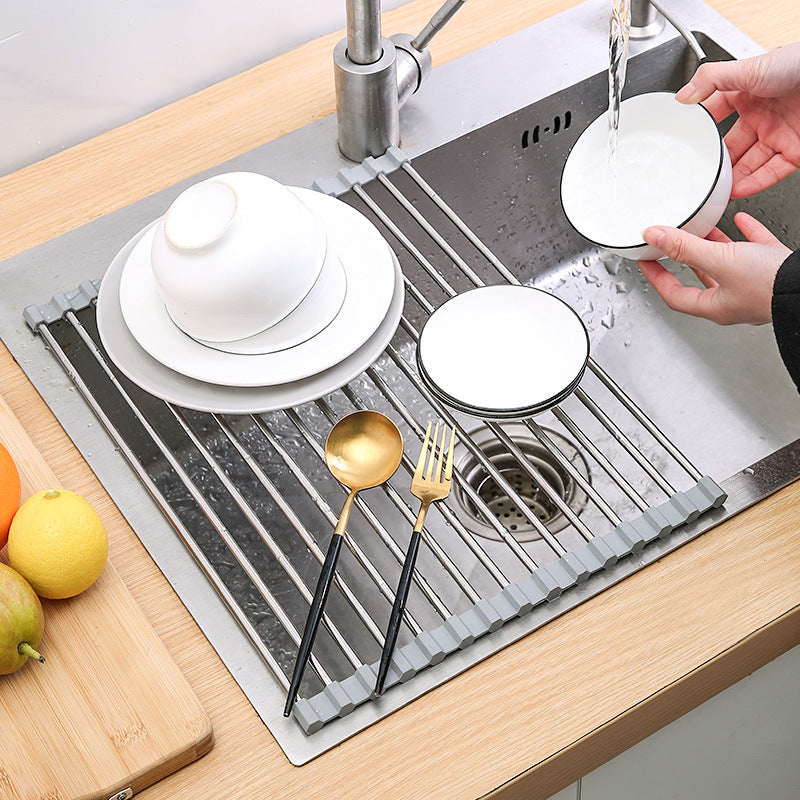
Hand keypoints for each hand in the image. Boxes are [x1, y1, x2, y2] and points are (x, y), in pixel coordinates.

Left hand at [639, 212, 790, 324]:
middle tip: (671, 247)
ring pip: (728, 264)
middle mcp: (734, 300)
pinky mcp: (775, 272)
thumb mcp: (720, 261)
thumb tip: (655, 237)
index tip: (646, 263)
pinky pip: (756, 251)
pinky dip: (747, 235)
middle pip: (701, 279)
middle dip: (686, 260)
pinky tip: (743, 221)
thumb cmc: (771, 286)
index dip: (657, 278)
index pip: (674, 295)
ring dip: (714, 246)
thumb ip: (686, 248)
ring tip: (702, 229)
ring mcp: (755, 287)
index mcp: (715, 306)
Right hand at [676, 42, 799, 197]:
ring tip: (714, 190)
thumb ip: (712, 79)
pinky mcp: (794, 151)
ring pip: (749, 164)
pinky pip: (770, 173)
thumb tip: (682, 95)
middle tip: (699, 174)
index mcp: (749, 93)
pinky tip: (738, 191)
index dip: (701, 128)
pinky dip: (754, 185)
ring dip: (731, 179)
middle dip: (715, 162)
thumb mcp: (749, 67)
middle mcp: (763, 115)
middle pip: (731, 146)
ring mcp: (778, 134)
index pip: (717, 114)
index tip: (685, 142)